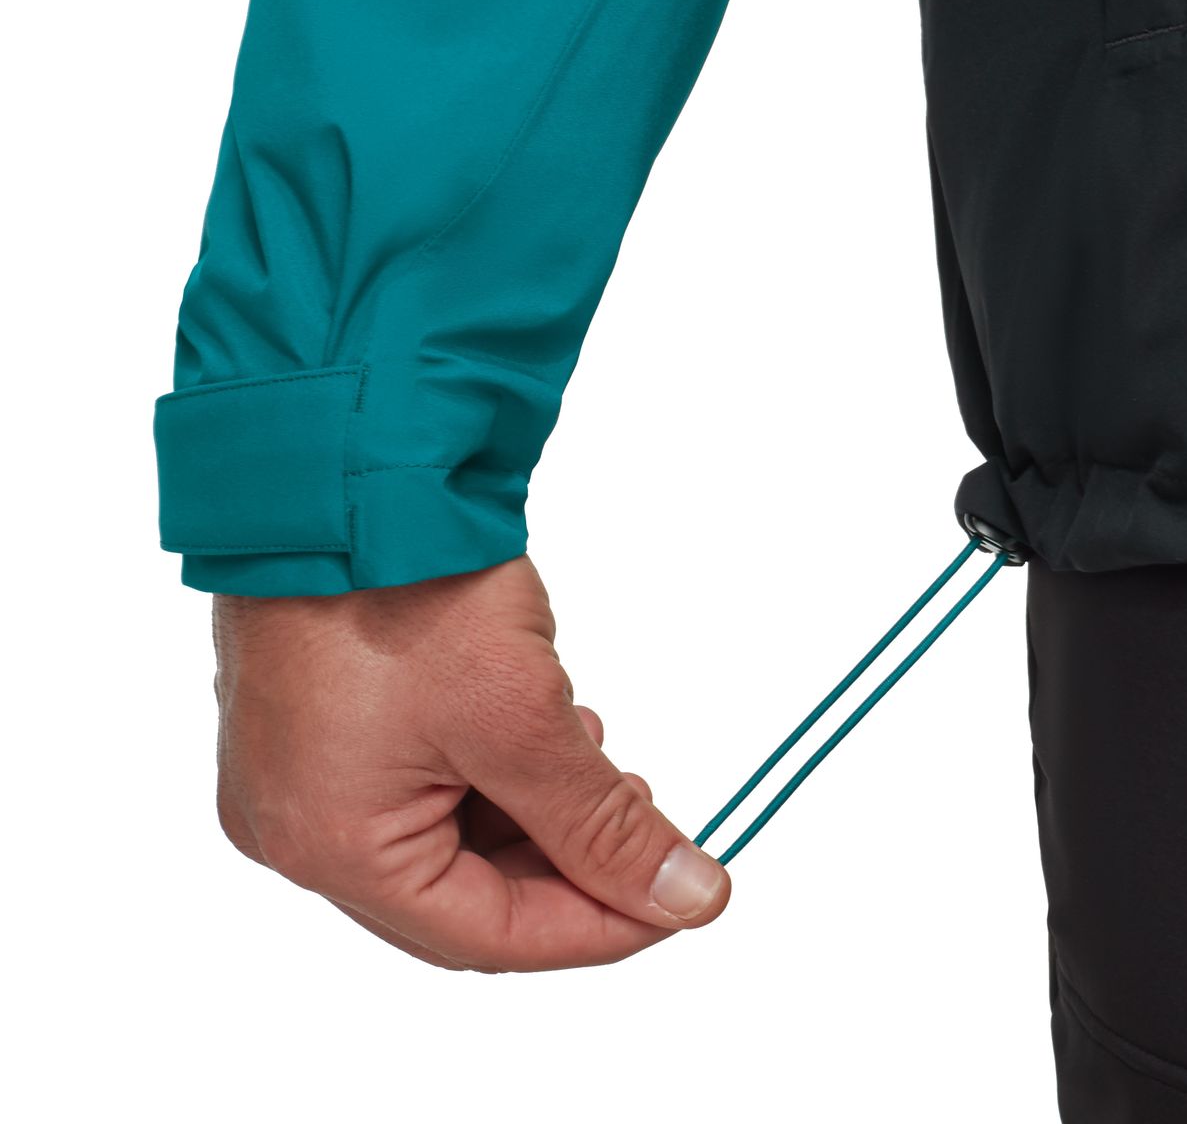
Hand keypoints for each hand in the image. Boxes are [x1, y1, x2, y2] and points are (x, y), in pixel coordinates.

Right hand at [213, 554, 730, 971]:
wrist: (340, 456)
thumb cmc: (405, 581)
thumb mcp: (520, 717)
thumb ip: (601, 824)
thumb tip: (689, 898)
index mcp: (328, 842)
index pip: (487, 936)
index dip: (598, 926)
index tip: (679, 900)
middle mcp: (293, 823)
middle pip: (460, 892)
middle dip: (563, 863)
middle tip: (640, 818)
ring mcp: (294, 768)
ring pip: (440, 837)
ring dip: (528, 812)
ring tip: (588, 751)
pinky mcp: (312, 719)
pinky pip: (409, 781)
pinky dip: (484, 771)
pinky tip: (534, 724)